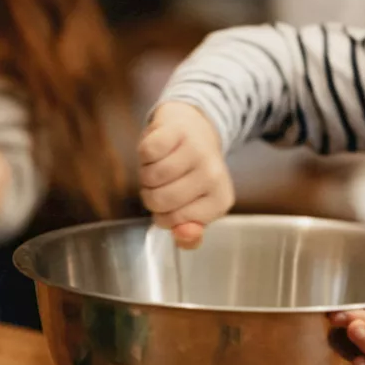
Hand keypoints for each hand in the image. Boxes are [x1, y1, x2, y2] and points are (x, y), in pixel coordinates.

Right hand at [137, 101, 232, 247]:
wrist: (195, 129)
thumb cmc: (191, 174)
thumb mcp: (194, 209)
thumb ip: (189, 234)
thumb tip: (183, 234)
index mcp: (220, 201)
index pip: (173, 222)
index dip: (163, 214)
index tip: (174, 201)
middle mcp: (213, 175)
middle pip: (159, 200)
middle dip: (151, 195)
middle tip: (163, 183)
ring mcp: (197, 150)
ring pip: (150, 177)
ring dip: (146, 174)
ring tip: (160, 166)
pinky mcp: (179, 130)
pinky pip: (146, 153)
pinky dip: (145, 154)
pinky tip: (158, 150)